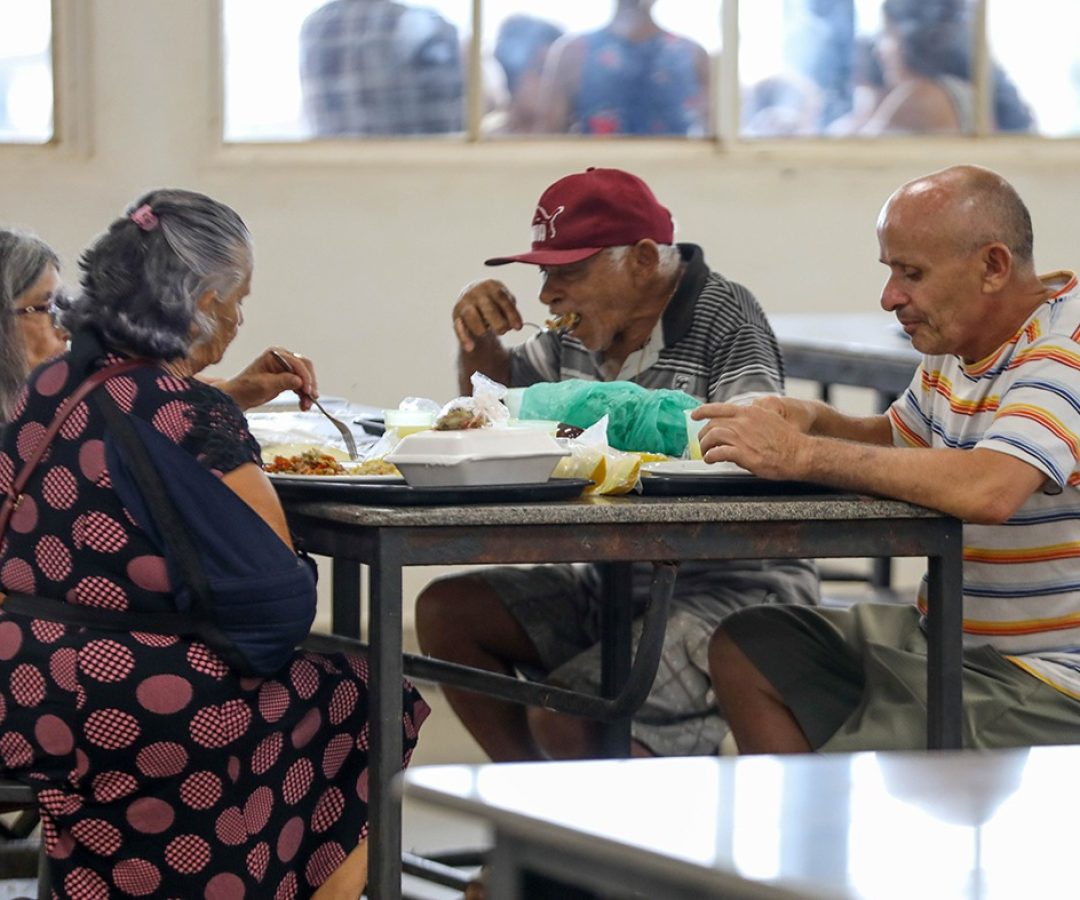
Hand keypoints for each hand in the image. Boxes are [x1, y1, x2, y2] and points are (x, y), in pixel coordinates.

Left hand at [218, 347, 318, 411]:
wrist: (238, 397)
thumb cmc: (245, 388)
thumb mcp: (264, 385)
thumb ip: (282, 381)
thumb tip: (299, 381)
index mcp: (275, 355)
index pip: (297, 362)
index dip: (305, 376)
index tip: (308, 390)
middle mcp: (282, 359)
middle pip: (304, 368)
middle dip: (309, 383)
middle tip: (311, 397)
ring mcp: (285, 368)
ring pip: (305, 377)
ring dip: (308, 391)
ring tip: (307, 404)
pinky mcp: (287, 378)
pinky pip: (301, 384)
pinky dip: (304, 394)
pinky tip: (304, 403)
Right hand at [452, 279, 524, 352]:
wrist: (473, 296)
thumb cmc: (494, 301)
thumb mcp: (504, 301)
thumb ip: (511, 311)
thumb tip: (517, 325)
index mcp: (491, 286)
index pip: (502, 299)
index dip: (511, 314)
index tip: (518, 328)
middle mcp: (476, 292)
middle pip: (488, 308)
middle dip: (498, 323)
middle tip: (503, 331)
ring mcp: (464, 303)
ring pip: (472, 316)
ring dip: (481, 328)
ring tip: (487, 334)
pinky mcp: (456, 316)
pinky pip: (459, 328)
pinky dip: (464, 338)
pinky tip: (470, 348)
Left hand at [691, 398, 811, 480]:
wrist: (799, 453)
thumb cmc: (787, 441)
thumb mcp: (769, 420)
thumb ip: (752, 420)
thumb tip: (740, 425)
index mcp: (750, 412)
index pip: (720, 408)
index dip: (703, 411)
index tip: (694, 415)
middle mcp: (743, 422)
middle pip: (713, 424)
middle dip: (703, 434)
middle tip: (702, 442)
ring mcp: (742, 437)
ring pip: (712, 436)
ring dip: (705, 446)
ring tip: (705, 453)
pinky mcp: (742, 453)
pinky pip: (718, 453)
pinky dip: (710, 456)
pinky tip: (711, 459)